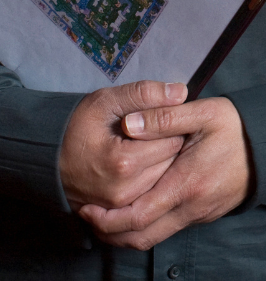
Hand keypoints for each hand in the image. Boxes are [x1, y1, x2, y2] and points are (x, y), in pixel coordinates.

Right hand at [60, 80, 188, 212]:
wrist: (45, 158)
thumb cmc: (76, 126)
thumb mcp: (108, 101)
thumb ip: (146, 94)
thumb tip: (181, 92)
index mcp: (124, 162)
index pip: (174, 139)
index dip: (173, 124)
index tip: (164, 117)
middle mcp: (125, 190)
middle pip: (172, 162)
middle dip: (170, 143)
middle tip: (157, 130)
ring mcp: (121, 205)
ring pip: (164, 179)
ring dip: (163, 161)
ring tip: (148, 145)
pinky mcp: (117, 213)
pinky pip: (150, 193)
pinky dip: (152, 177)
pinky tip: (142, 162)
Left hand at [78, 95, 251, 249]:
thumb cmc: (238, 127)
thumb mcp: (206, 112)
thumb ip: (165, 116)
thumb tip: (129, 123)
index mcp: (187, 183)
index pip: (136, 217)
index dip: (105, 218)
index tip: (87, 207)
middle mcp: (192, 207)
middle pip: (140, 238)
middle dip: (109, 232)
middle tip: (91, 216)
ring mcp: (199, 215)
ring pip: (153, 239)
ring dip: (126, 233)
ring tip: (109, 215)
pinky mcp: (205, 215)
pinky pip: (169, 229)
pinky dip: (147, 225)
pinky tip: (140, 206)